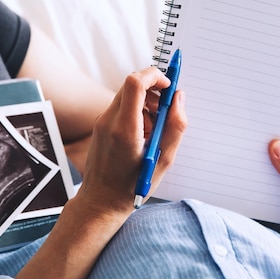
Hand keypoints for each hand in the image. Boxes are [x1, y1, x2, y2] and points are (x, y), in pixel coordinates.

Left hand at [78, 66, 186, 216]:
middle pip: (131, 84)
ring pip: (127, 95)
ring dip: (146, 103)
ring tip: (155, 129)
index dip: (155, 76)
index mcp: (125, 129)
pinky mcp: (100, 125)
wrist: (100, 202)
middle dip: (154, 89)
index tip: (169, 87)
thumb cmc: (132, 186)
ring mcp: (101, 122)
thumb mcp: (164, 160)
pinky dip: (137, 112)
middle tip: (166, 109)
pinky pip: (121, 107)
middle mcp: (109, 121)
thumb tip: (179, 98)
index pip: (135, 82)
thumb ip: (175, 126)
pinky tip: (143, 135)